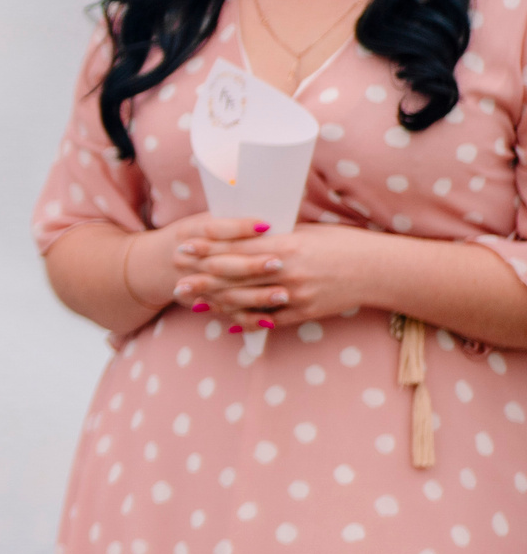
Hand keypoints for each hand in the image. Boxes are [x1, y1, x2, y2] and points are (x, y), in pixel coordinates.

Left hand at [170, 218, 369, 331]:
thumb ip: (276, 236)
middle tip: (176, 279)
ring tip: (192, 301)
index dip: (206, 249)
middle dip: (201, 278)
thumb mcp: (307, 231)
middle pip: (234, 277)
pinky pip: (267, 320)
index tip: (183, 247)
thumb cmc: (343, 243)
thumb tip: (244, 233)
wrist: (378, 270)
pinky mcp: (303, 312)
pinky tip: (226, 322)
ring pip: (246, 301)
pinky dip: (245, 321)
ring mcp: (295, 295)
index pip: (236, 248)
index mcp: (286, 245)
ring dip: (216, 302)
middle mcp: (287, 271)